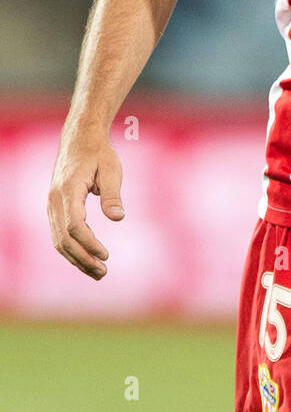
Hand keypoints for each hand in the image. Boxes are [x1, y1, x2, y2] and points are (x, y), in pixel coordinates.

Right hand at [48, 131, 124, 279]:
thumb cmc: (99, 153)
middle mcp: (55, 200)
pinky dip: (72, 249)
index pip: (74, 225)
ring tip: (97, 272)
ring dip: (76, 258)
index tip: (105, 255)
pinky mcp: (56, 208)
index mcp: (68, 190)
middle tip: (103, 273)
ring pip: (59, 240)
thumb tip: (118, 218)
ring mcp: (52, 205)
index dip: (88, 243)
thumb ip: (112, 194)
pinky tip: (87, 258)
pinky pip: (59, 234)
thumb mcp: (111, 169)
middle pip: (64, 238)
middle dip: (82, 258)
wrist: (79, 139)